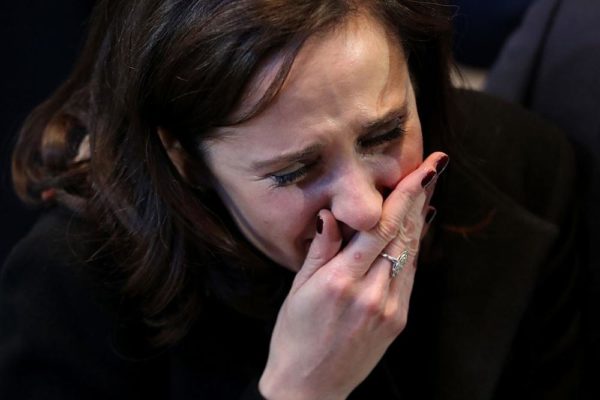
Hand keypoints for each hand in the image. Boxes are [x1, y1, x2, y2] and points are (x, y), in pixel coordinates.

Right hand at [259, 152, 447, 399]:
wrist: (311, 388)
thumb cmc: (295, 337)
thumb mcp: (298, 290)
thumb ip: (320, 249)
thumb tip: (332, 213)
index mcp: (341, 281)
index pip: (380, 226)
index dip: (404, 194)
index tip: (422, 169)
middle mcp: (372, 292)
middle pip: (404, 234)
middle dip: (420, 196)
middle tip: (435, 167)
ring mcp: (390, 308)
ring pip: (412, 252)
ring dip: (421, 218)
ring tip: (429, 188)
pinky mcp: (399, 320)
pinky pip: (410, 274)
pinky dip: (415, 246)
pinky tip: (417, 227)